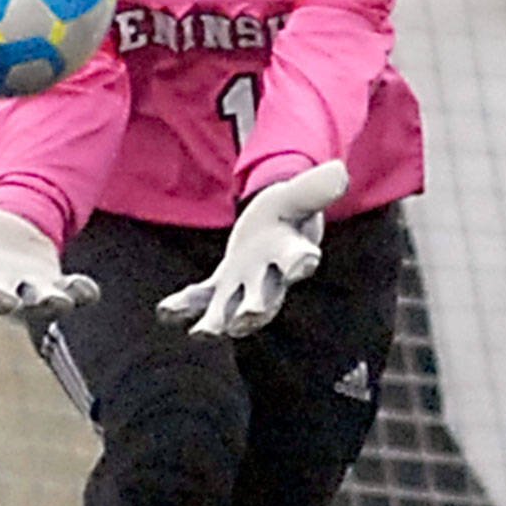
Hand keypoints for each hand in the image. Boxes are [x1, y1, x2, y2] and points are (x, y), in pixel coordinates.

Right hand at [0, 180, 98, 318]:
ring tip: (56, 299)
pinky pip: (72, 294)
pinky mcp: (59, 286)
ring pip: (38, 302)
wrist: (19, 248)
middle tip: (0, 300)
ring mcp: (32, 290)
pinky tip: (88, 288)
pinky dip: (80, 293)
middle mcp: (1, 287)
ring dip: (47, 301)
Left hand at [156, 159, 348, 338]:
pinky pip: (203, 299)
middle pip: (266, 297)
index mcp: (293, 252)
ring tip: (202, 333)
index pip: (298, 259)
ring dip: (218, 322)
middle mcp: (271, 279)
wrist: (273, 228)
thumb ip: (315, 188)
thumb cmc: (289, 212)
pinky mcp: (222, 286)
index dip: (301, 261)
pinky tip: (165, 312)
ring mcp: (244, 287)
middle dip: (257, 308)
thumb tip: (340, 173)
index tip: (305, 262)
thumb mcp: (299, 195)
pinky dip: (185, 306)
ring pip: (232, 309)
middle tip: (247, 318)